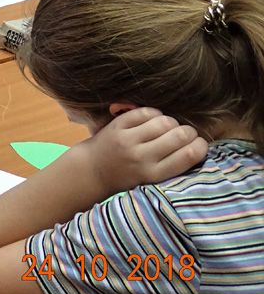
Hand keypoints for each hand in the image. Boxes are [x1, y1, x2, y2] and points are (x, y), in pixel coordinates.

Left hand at [78, 107, 207, 196]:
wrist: (93, 171)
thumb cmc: (128, 178)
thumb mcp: (151, 181)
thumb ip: (172, 166)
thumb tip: (200, 147)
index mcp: (154, 175)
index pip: (189, 155)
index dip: (201, 145)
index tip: (200, 144)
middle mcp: (141, 157)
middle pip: (180, 135)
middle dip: (189, 132)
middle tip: (186, 134)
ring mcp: (128, 140)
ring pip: (164, 121)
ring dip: (172, 122)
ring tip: (169, 128)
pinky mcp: (117, 126)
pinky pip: (144, 112)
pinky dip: (154, 113)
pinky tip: (153, 120)